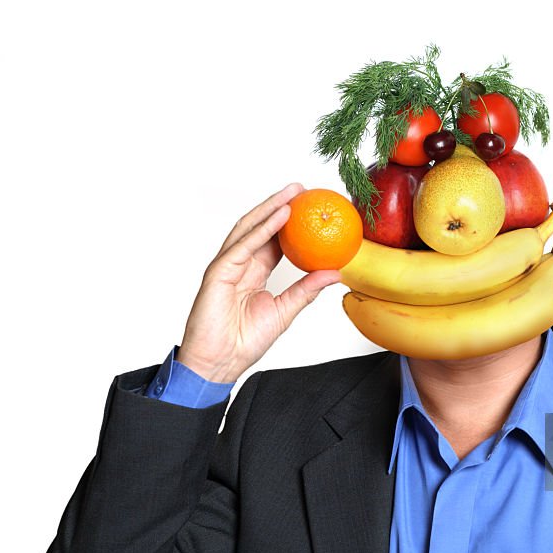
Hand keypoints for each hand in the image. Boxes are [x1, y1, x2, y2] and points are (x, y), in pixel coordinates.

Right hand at [175, 183, 340, 382]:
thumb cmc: (244, 342)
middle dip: (279, 206)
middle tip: (302, 189)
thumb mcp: (285, 311)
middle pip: (259, 228)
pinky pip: (243, 246)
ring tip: (292, 194)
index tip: (310, 209)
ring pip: (249, 230)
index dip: (289, 224)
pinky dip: (262, 230)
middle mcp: (238, 265)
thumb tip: (334, 272)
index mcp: (253, 273)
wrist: (219, 363)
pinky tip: (280, 216)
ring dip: (271, 209)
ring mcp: (226, 266)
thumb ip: (306, 290)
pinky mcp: (218, 272)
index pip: (273, 241)